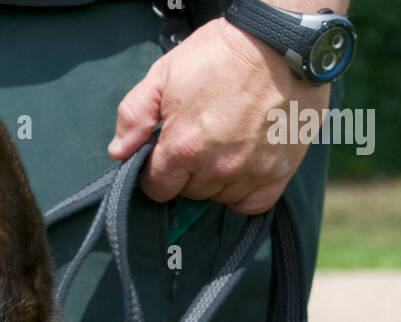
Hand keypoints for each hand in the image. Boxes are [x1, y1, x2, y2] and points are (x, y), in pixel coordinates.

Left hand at [109, 17, 330, 213]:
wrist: (281, 38)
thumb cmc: (222, 52)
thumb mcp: (165, 73)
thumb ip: (135, 115)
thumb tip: (119, 151)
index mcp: (183, 148)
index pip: (158, 188)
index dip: (156, 173)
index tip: (164, 156)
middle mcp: (216, 168)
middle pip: (190, 193)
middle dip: (187, 173)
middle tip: (198, 141)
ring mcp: (250, 172)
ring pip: (220, 197)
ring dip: (216, 180)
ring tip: (223, 147)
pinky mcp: (279, 172)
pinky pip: (253, 204)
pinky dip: (244, 194)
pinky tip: (242, 171)